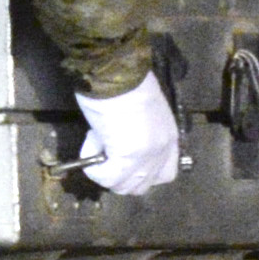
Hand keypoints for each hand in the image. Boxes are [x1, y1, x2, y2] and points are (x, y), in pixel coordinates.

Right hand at [69, 71, 182, 198]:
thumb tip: (114, 144)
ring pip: (122, 187)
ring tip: (96, 146)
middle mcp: (163, 151)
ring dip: (105, 174)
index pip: (164, 174)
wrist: (118, 72)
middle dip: (119, 177)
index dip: (141, 174)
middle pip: (141, 186)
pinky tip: (89, 148)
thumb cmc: (127, 82)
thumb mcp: (141, 112)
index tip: (122, 162)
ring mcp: (146, 157)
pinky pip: (106, 178)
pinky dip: (94, 170)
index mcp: (169, 137)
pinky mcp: (127, 159)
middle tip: (104, 155)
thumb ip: (138, 132)